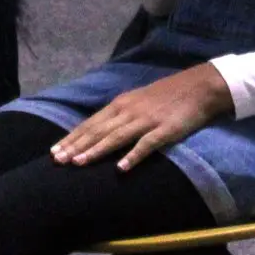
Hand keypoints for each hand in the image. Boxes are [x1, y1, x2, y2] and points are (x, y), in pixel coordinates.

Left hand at [49, 63, 233, 170]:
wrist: (200, 86)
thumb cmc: (169, 94)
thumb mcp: (139, 100)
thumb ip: (121, 114)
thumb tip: (101, 130)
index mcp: (121, 104)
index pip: (91, 123)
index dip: (72, 138)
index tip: (54, 151)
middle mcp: (129, 111)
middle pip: (98, 131)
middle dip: (76, 146)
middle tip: (57, 161)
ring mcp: (147, 120)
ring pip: (116, 137)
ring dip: (96, 150)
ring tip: (79, 163)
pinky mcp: (165, 130)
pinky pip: (146, 144)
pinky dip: (132, 156)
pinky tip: (121, 168)